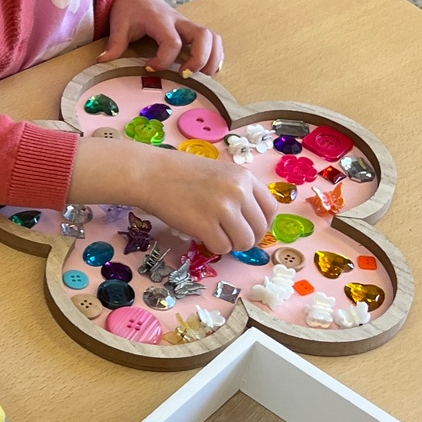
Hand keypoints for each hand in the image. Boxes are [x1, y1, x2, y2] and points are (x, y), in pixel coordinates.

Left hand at [100, 0, 224, 73]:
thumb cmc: (128, 5)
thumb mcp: (118, 22)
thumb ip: (115, 43)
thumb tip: (103, 62)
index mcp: (160, 20)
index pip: (171, 42)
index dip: (164, 60)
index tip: (149, 68)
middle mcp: (179, 21)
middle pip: (204, 36)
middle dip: (200, 59)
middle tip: (187, 76)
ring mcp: (187, 25)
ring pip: (213, 37)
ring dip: (213, 58)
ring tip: (203, 77)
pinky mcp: (190, 29)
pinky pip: (212, 40)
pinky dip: (214, 54)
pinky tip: (206, 69)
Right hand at [136, 149, 274, 254]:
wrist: (151, 174)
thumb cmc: (181, 174)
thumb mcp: (220, 173)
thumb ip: (239, 191)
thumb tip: (253, 221)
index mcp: (244, 177)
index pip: (271, 209)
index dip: (262, 224)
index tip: (251, 228)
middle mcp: (238, 191)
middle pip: (259, 229)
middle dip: (247, 239)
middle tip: (232, 237)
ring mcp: (222, 208)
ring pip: (243, 242)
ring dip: (231, 244)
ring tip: (215, 235)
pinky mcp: (205, 225)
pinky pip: (222, 248)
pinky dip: (214, 247)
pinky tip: (202, 235)